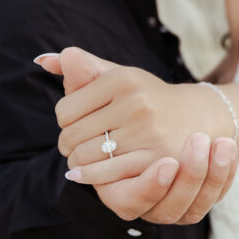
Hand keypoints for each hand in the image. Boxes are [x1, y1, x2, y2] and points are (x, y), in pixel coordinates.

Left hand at [44, 47, 195, 169]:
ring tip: (86, 158)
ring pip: (85, 158)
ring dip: (78, 163)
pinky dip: (91, 177)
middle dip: (69, 144)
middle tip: (79, 144)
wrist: (196, 117)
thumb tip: (43, 60)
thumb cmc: (144, 96)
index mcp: (122, 78)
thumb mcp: (117, 75)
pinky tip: (92, 172)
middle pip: (71, 136)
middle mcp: (136, 101)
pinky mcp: (156, 159)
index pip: (64, 111)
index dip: (65, 121)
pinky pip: (105, 175)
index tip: (78, 122)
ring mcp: (148, 132)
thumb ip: (82, 67)